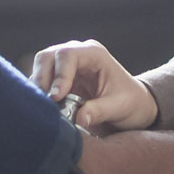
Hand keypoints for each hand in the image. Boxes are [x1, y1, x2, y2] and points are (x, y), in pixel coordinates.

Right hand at [30, 39, 158, 131]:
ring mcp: (66, 66)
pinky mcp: (59, 80)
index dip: (59, 75)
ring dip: (38, 88)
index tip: (56, 98)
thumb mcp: (119, 107)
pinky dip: (40, 95)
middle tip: (45, 104)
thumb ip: (99, 111)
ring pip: (40, 68)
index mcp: (94, 54)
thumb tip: (80, 119)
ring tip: (44, 109)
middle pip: (47, 57)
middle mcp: (77, 55)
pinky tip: (45, 110)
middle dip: (42, 80)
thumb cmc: (131, 102)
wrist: (134, 105)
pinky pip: (42, 82)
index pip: (67, 55)